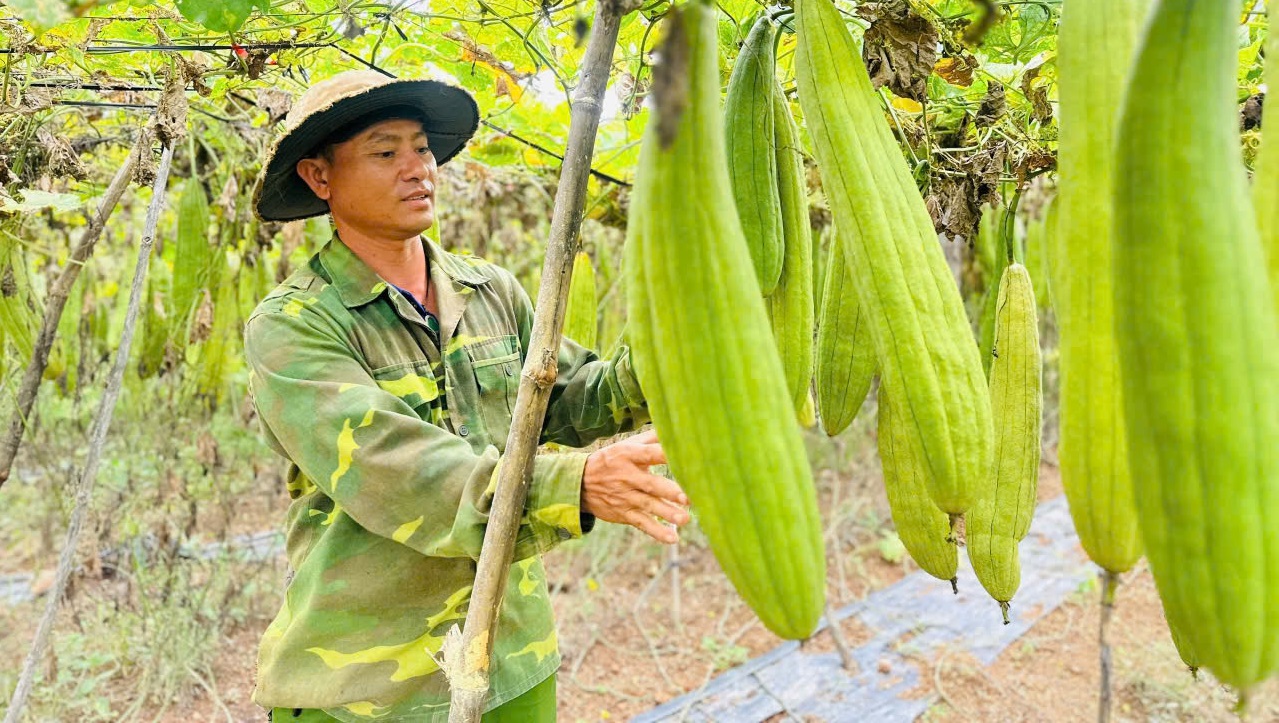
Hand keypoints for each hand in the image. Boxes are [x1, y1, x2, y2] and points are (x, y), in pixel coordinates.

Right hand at [581, 429, 689, 543]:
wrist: (580, 482)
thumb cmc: (612, 459)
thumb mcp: (627, 445)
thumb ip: (651, 438)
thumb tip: (675, 428)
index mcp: (629, 455)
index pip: (649, 454)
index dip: (666, 455)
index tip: (687, 458)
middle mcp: (628, 476)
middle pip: (651, 484)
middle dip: (669, 491)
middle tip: (688, 498)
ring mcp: (625, 497)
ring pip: (648, 506)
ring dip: (667, 514)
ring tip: (685, 520)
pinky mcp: (624, 513)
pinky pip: (642, 523)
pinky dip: (656, 532)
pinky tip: (672, 538)